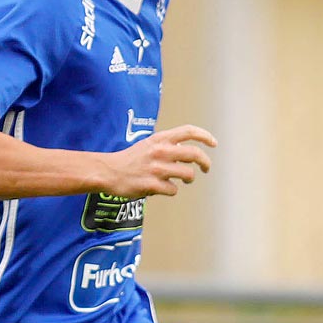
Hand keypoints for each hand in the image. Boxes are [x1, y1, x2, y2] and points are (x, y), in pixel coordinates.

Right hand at [101, 125, 215, 196]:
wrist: (109, 171)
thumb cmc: (131, 159)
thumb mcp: (149, 144)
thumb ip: (168, 145)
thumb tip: (188, 150)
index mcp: (160, 139)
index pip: (189, 131)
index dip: (205, 136)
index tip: (214, 144)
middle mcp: (161, 151)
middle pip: (195, 154)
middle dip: (206, 163)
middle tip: (206, 169)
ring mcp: (157, 168)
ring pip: (188, 174)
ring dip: (188, 179)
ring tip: (183, 180)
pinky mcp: (152, 184)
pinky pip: (173, 190)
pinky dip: (170, 190)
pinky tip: (161, 188)